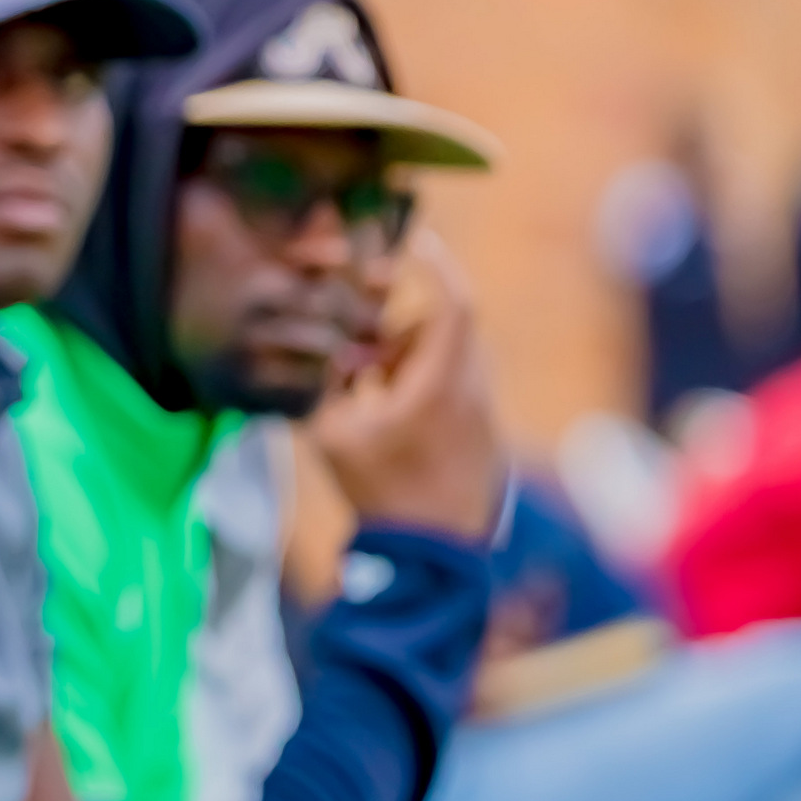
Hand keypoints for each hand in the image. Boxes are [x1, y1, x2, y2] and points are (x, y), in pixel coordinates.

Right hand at [308, 232, 501, 539]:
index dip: (434, 265)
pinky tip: (385, 415)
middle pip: (444, 330)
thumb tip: (319, 354)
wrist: (433, 556)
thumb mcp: (334, 435)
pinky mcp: (480, 438)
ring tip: (366, 386)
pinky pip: (451, 390)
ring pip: (447, 360)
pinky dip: (418, 386)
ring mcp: (481, 415)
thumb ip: (323, 386)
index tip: (409, 244)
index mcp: (443, 380)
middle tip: (361, 341)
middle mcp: (473, 389)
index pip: (452, 302)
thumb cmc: (383, 491)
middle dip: (400, 325)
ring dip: (407, 359)